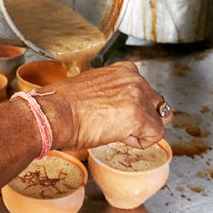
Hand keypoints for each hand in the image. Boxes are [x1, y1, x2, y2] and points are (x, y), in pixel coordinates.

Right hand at [38, 61, 172, 149]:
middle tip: (118, 125)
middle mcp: (133, 78)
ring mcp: (138, 96)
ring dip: (142, 129)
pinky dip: (140, 142)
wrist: (54, 113)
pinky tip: (119, 137)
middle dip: (142, 118)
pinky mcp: (139, 115)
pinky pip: (155, 135)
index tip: (116, 113)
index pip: (144, 89)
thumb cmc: (63, 104)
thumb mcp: (91, 88)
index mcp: (122, 70)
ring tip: (117, 131)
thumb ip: (111, 92)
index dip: (133, 106)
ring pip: (158, 120)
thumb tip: (116, 106)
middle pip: (156, 104)